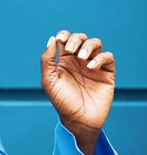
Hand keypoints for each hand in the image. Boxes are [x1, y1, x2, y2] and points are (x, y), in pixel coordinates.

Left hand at [40, 30, 115, 154]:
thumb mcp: (49, 80)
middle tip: (71, 51)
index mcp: (64, 60)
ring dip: (88, 46)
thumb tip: (51, 39)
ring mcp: (93, 65)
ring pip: (95, 44)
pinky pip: (108, 57)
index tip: (60, 40)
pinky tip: (90, 67)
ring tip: (81, 58)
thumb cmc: (61, 101)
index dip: (64, 35)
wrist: (79, 120)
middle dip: (75, 39)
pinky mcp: (107, 73)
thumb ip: (47, 60)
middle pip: (81, 38)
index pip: (65, 39)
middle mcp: (79, 60)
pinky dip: (100, 58)